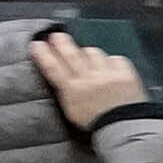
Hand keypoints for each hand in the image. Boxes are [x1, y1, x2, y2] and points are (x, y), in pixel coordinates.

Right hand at [29, 30, 145, 128]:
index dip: (43, 54)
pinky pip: (115, 58)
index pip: (53, 67)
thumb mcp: (72, 110)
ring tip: (88, 58)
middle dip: (61, 42)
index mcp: (72, 90)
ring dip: (88, 53)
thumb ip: (65, 91)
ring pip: (93, 52)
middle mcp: (88, 79)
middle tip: (56, 35)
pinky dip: (112, 62)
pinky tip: (111, 67)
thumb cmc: (96, 122)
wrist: (125, 128)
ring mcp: (107, 74)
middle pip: (71, 54)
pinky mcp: (125, 73)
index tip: (37, 44)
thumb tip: (60, 75)